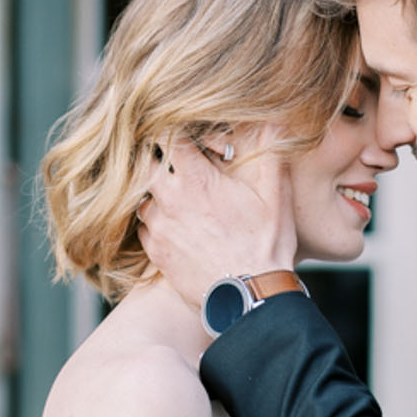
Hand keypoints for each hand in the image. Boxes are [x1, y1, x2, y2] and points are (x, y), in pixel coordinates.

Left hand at [137, 132, 298, 309]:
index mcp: (196, 180)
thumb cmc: (266, 246)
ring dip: (154, 191)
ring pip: (140, 196)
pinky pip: (143, 228)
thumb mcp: (275, 194)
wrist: (250, 299)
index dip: (171, 126)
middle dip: (156, 157)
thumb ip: (271, 150)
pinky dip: (155, 221)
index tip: (180, 127)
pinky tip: (175, 223)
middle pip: (143, 163)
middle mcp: (169, 200)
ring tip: (176, 194)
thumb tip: (274, 117)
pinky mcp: (156, 253)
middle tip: (173, 158)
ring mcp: (159, 228)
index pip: (166, 135)